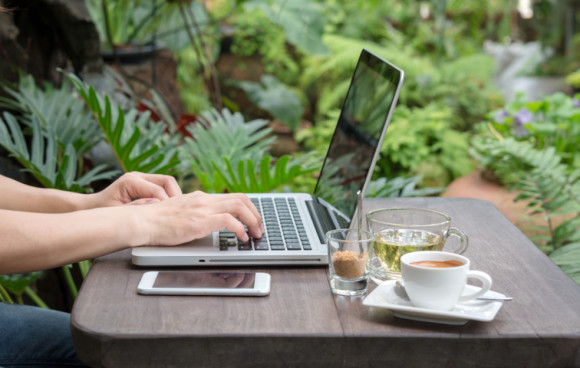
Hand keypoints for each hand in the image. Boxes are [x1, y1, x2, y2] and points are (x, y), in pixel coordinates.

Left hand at [90, 172, 181, 207]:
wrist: (92, 207)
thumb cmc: (102, 212)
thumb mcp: (117, 213)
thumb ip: (136, 209)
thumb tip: (157, 204)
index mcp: (130, 182)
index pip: (158, 190)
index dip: (167, 204)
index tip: (170, 218)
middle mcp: (137, 176)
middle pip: (167, 181)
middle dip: (176, 196)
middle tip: (178, 213)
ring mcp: (142, 177)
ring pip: (168, 182)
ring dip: (174, 195)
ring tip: (175, 211)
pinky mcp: (145, 182)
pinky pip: (163, 186)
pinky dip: (169, 196)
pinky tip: (169, 209)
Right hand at [137, 191, 263, 245]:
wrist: (141, 221)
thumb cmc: (155, 222)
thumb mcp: (179, 214)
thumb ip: (194, 214)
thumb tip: (207, 224)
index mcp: (199, 197)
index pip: (232, 196)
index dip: (248, 208)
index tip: (253, 220)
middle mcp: (204, 199)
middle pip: (241, 198)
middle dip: (256, 214)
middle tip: (259, 229)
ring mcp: (202, 208)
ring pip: (240, 206)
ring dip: (252, 221)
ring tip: (255, 234)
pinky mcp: (200, 220)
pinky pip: (229, 220)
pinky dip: (240, 229)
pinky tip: (241, 239)